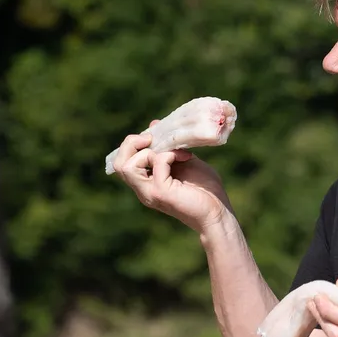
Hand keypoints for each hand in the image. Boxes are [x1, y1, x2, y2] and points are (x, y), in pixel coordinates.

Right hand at [110, 120, 231, 232]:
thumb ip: (169, 148)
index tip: (155, 136)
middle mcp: (143, 189)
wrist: (218, 211)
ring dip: (149, 151)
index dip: (133, 144)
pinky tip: (185, 158)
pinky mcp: (161, 192)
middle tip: (152, 139)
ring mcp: (150, 192)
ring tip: (172, 153)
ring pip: (127, 166)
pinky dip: (169, 155)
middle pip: (118, 164)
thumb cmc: (204, 189)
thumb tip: (154, 124)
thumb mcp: (183, 161)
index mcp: (146, 182)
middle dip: (131, 144)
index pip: (122, 161)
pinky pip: (157, 163)